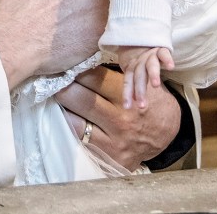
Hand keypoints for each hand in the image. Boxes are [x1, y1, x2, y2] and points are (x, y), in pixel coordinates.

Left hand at [56, 65, 180, 170]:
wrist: (166, 133)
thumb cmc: (150, 99)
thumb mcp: (141, 80)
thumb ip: (116, 72)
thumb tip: (83, 58)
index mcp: (127, 97)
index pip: (93, 79)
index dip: (76, 70)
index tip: (63, 65)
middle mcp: (120, 120)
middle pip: (81, 100)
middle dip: (63, 87)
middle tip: (50, 77)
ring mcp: (113, 141)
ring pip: (76, 123)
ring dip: (62, 108)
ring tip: (52, 95)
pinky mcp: (107, 157)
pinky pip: (80, 141)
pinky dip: (70, 126)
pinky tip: (63, 115)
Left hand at [119, 45, 174, 108]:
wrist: (143, 34)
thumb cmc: (139, 58)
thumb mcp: (134, 69)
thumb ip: (134, 84)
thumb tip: (133, 103)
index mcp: (132, 67)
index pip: (128, 81)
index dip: (127, 93)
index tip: (127, 107)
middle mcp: (140, 61)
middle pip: (139, 76)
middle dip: (140, 90)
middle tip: (142, 106)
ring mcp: (150, 54)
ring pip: (151, 65)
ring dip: (153, 74)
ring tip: (155, 85)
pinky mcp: (160, 48)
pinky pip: (164, 53)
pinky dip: (167, 59)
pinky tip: (171, 67)